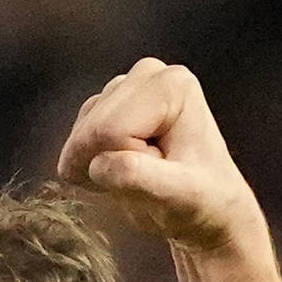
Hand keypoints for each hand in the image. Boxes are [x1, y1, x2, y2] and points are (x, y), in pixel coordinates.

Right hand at [59, 58, 276, 270]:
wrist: (206, 207)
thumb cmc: (201, 200)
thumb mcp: (178, 196)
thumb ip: (139, 177)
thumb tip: (100, 164)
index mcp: (170, 86)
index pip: (109, 130)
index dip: (124, 161)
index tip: (158, 172)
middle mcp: (147, 74)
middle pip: (91, 129)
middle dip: (108, 162)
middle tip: (148, 174)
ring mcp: (125, 87)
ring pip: (80, 135)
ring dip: (99, 164)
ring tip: (140, 170)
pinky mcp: (107, 104)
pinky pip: (75, 139)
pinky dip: (90, 162)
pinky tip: (123, 166)